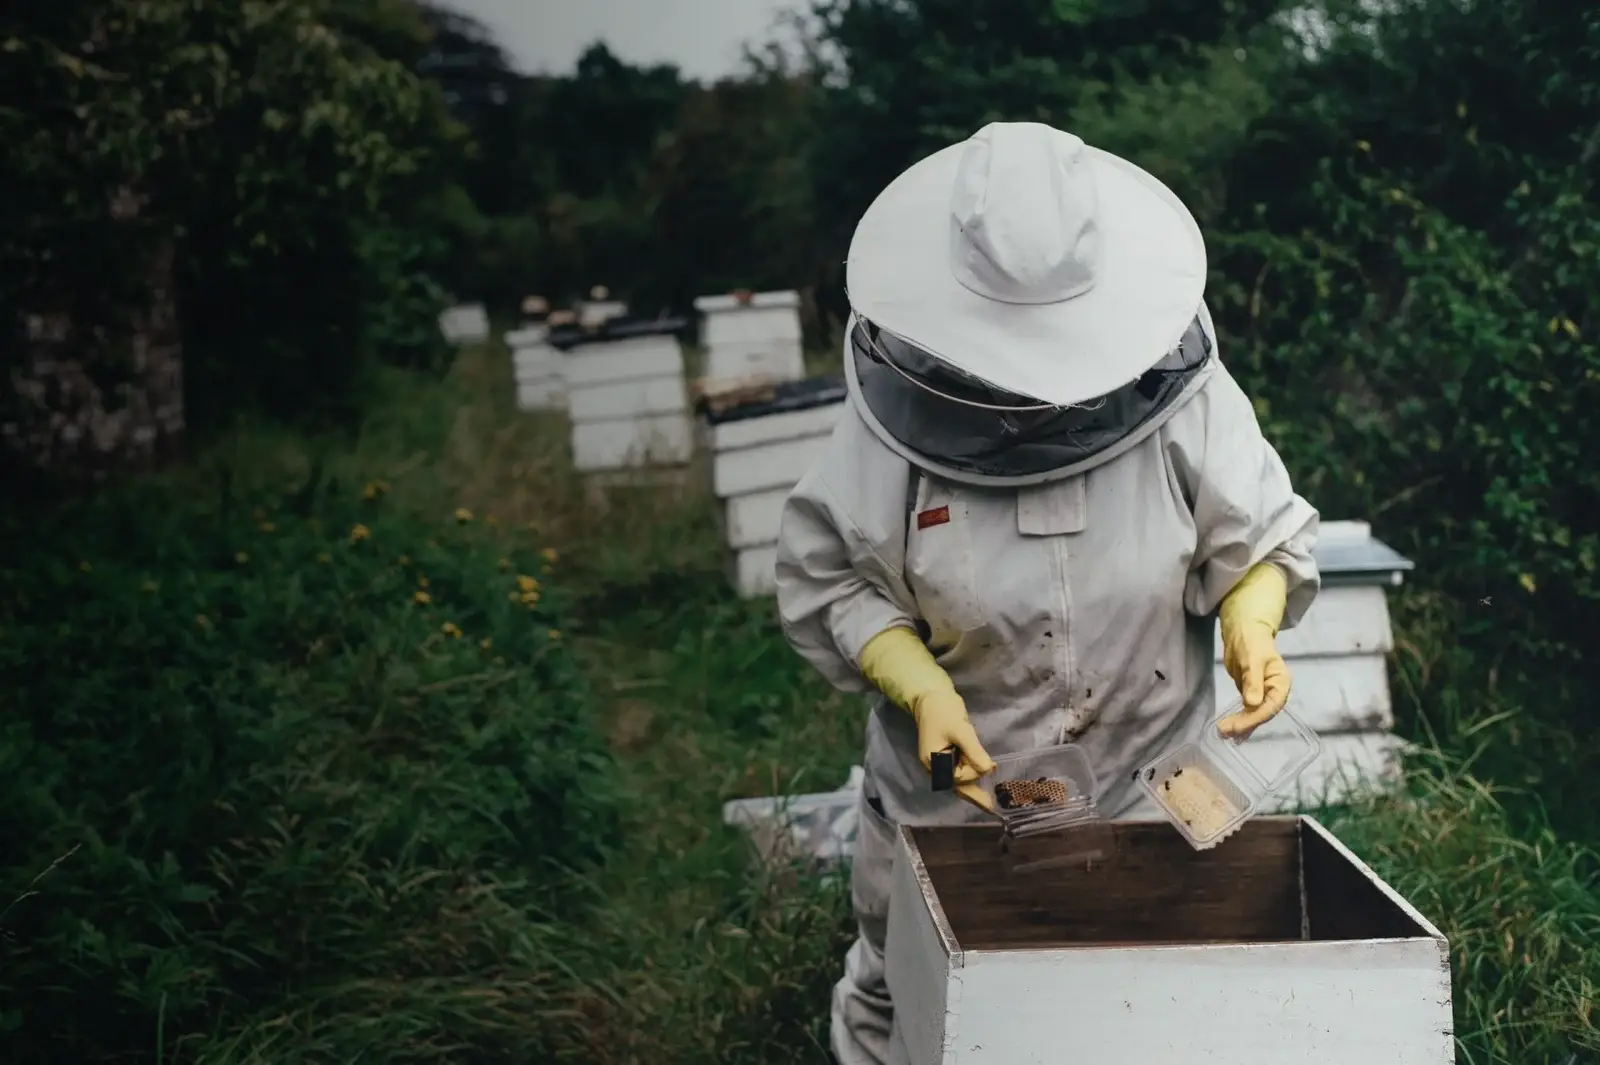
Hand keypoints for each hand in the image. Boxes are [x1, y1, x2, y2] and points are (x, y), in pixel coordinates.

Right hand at [911, 689, 997, 812]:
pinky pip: (958, 770)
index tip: (991, 766)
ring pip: (958, 779)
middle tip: (992, 808)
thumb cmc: (944, 712)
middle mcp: (935, 767)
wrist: (931, 696)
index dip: (974, 773)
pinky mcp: (945, 755)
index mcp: (933, 762)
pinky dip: (969, 775)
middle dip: (973, 795)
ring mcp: (939, 762)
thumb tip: (988, 770)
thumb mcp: (962, 731)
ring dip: (972, 785)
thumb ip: (974, 752)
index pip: (957, 777)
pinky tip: (979, 780)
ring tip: (988, 800)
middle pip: (956, 785)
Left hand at [1218, 619, 1290, 739]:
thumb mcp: (1252, 659)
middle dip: (1245, 723)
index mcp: (1281, 682)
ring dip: (1241, 725)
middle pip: (1262, 713)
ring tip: (1224, 734)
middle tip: (1225, 731)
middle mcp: (1274, 692)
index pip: (1271, 705)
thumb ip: (1253, 680)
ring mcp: (1263, 695)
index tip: (1239, 726)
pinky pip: (1247, 712)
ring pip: (1254, 715)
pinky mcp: (1252, 696)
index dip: (1256, 717)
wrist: (1244, 634)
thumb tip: (1253, 703)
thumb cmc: (1251, 642)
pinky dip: (1239, 720)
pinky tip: (1230, 731)